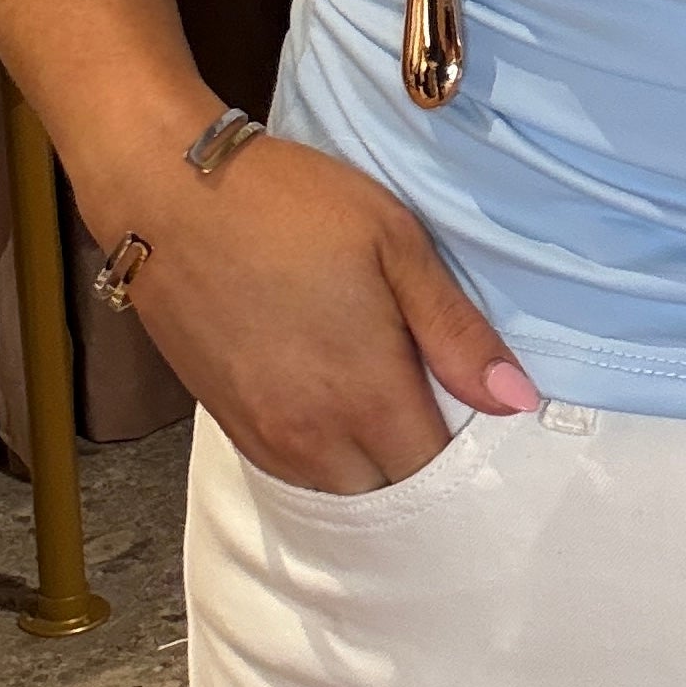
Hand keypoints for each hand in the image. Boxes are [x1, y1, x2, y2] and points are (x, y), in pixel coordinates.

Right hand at [83, 120, 537, 492]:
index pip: (437, 472)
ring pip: (339, 490)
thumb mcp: (394, 244)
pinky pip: (293, 472)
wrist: (166, 192)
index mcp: (367, 393)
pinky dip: (325, 458)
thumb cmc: (291, 205)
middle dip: (420, 468)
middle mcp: (314, 434)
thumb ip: (456, 331)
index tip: (482, 421)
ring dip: (371, 468)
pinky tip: (336, 411)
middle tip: (437, 412)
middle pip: (389, 494)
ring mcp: (264, 435)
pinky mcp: (226, 423)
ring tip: (389, 412)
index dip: (470, 457)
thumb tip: (519, 401)